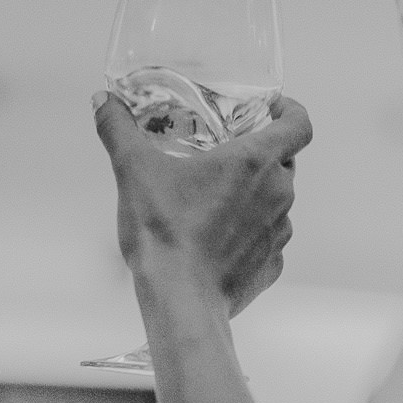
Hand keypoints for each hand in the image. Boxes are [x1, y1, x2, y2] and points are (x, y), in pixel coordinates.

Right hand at [93, 92, 311, 317]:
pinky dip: (249, 234)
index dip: (290, 111)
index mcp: (255, 162)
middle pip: (284, 162)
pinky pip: (267, 240)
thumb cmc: (165, 234)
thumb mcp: (134, 172)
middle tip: (228, 156)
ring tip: (216, 202)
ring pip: (276, 202)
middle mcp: (278, 193)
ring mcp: (279, 232)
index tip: (274, 109)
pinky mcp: (272, 265)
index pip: (298, 124)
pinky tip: (219, 240)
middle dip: (261, 155)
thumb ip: (118, 130)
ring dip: (254, 196)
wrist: (181, 301)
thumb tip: (103, 101)